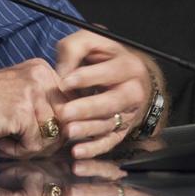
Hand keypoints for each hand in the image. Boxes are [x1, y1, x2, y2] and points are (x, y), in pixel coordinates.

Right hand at [0, 59, 67, 156]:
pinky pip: (36, 144)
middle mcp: (40, 76)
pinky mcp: (22, 111)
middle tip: (23, 143)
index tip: (35, 134)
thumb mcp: (18, 94)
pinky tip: (2, 143)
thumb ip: (45, 105)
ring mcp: (31, 92)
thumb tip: (72, 131)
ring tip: (10, 142)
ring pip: (53, 136)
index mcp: (42, 69)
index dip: (56, 128)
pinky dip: (19, 152)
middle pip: (66, 122)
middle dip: (47, 140)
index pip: (71, 106)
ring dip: (32, 147)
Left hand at [53, 30, 154, 157]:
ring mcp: (129, 113)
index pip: (109, 72)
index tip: (65, 82)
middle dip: (88, 109)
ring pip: (110, 124)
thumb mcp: (90, 41)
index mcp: (128, 66)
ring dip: (88, 131)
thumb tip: (61, 73)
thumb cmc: (101, 56)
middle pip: (113, 102)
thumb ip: (74, 49)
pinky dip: (94, 150)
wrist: (125, 75)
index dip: (87, 77)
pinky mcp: (122, 129)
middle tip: (65, 113)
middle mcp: (133, 91)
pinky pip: (109, 142)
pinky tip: (77, 154)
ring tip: (68, 133)